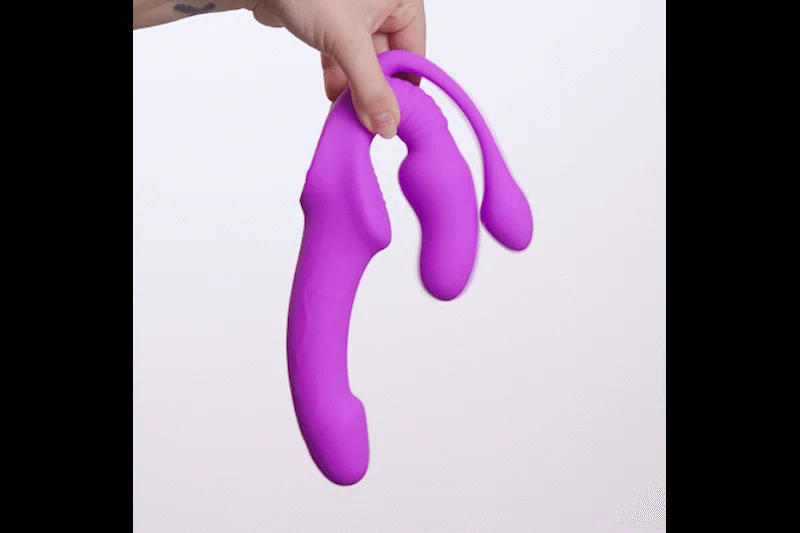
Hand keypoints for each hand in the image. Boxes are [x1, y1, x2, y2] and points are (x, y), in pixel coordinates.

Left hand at [249, 0, 425, 137]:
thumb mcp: (347, 40)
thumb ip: (370, 86)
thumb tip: (386, 124)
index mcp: (402, 0)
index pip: (414, 53)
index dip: (405, 88)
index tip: (395, 119)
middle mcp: (382, 5)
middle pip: (389, 62)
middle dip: (376, 93)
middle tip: (369, 123)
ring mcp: (357, 15)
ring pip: (364, 63)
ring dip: (356, 91)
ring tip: (350, 116)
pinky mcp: (331, 24)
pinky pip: (344, 58)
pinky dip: (340, 79)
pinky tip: (336, 101)